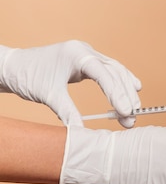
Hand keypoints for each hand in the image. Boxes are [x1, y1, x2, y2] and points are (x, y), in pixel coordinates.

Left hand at [0, 40, 141, 127]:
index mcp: (76, 54)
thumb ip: (67, 112)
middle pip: (115, 72)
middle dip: (125, 95)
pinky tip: (133, 88)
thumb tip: (81, 132)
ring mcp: (87, 54)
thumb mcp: (48, 96)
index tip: (125, 111)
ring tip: (134, 110)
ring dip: (126, 90)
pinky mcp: (86, 60)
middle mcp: (85, 51)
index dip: (117, 93)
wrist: (13, 67)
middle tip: (132, 117)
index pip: (104, 74)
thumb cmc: (28, 77)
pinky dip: (121, 80)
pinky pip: (109, 69)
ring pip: (115, 70)